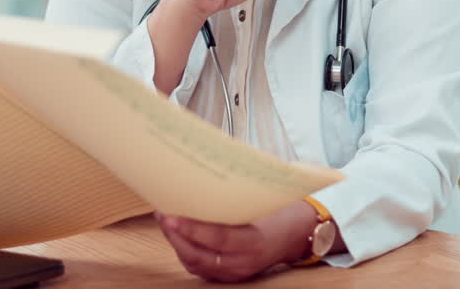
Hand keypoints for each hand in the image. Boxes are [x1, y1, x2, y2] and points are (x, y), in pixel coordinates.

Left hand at [156, 200, 316, 281]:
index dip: (192, 229)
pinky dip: (185, 251)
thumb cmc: (279, 214)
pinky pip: (199, 267)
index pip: (218, 239)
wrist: (297, 236)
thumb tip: (203, 183)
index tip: (172, 215)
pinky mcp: (228, 276)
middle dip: (176, 236)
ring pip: (195, 263)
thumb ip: (234, 201)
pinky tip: (177, 235)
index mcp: (255, 243)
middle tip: (162, 214)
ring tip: (165, 221)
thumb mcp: (261, 205)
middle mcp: (243, 263)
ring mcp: (235, 273)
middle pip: (199, 255)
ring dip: (176, 243)